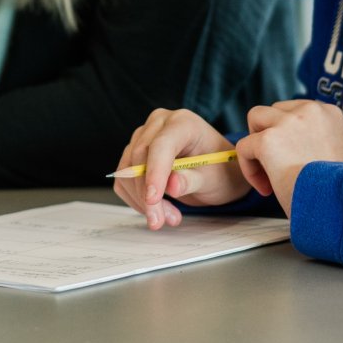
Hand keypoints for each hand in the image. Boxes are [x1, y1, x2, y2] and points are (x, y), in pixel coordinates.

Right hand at [113, 108, 250, 229]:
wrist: (217, 171)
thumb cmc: (219, 170)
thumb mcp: (213, 179)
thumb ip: (192, 180)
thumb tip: (172, 185)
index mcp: (184, 122)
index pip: (162, 145)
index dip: (155, 172)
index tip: (153, 200)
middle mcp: (160, 124)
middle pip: (140, 157)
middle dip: (147, 194)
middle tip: (161, 220)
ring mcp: (144, 137)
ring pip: (127, 171)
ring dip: (142, 200)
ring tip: (168, 216)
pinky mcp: (133, 155)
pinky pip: (124, 180)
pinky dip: (136, 199)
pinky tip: (157, 209)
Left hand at [235, 99, 342, 215]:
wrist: (338, 206)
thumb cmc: (338, 192)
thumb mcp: (336, 156)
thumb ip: (315, 141)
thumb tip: (288, 145)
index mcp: (329, 113)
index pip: (296, 111)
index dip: (289, 137)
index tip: (295, 163)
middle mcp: (311, 110)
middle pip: (275, 111)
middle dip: (271, 136)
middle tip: (278, 169)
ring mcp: (289, 122)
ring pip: (255, 118)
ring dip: (256, 144)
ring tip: (268, 174)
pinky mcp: (269, 140)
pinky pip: (244, 147)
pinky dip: (249, 169)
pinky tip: (266, 189)